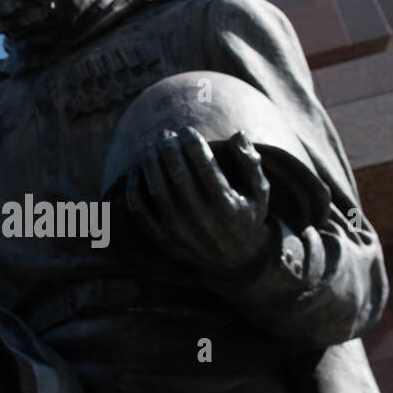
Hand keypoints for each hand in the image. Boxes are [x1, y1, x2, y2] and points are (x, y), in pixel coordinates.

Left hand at [124, 127, 272, 273]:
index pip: (204, 166)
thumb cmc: (247, 216)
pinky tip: (136, 171)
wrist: (236, 261)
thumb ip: (251, 162)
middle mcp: (202, 220)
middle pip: (178, 175)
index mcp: (227, 206)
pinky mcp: (164, 240)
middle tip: (165, 134)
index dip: (192, 144)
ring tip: (149, 146)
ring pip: (158, 190)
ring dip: (150, 163)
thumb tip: (238, 134)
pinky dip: (134, 189)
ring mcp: (180, 232)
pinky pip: (141, 212)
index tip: (187, 130)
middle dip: (169, 149)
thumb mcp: (259, 191)